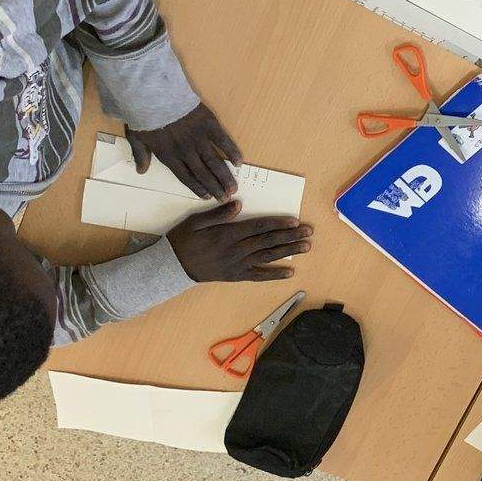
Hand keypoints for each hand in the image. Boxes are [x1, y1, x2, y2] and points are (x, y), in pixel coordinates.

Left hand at [127, 103, 240, 199]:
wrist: (154, 95)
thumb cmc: (143, 115)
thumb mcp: (136, 137)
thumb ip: (140, 154)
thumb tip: (141, 171)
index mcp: (168, 156)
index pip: (185, 177)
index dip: (197, 188)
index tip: (207, 197)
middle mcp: (186, 152)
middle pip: (203, 173)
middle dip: (215, 187)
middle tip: (226, 198)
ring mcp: (199, 138)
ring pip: (214, 162)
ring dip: (224, 176)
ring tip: (233, 188)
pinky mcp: (209, 125)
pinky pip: (223, 141)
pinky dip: (232, 151)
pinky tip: (239, 162)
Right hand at [167, 200, 311, 281]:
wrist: (172, 267)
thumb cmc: (183, 240)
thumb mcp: (196, 221)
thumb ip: (218, 214)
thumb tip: (238, 204)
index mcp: (228, 234)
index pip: (259, 227)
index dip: (278, 223)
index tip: (294, 221)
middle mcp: (236, 250)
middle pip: (268, 241)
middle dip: (290, 236)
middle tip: (309, 232)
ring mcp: (237, 265)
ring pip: (267, 257)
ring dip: (288, 251)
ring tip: (306, 247)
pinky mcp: (235, 276)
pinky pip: (258, 276)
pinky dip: (274, 275)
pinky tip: (290, 272)